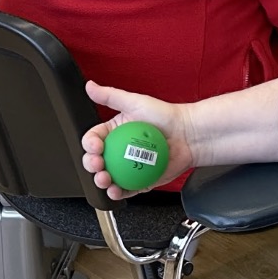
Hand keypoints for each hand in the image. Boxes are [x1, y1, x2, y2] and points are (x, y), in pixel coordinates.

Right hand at [81, 80, 194, 198]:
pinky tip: (116, 190)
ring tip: (105, 179)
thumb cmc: (165, 116)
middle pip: (97, 161)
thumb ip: (110, 96)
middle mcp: (118, 150)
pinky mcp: (139, 180)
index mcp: (113, 133)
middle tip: (98, 165)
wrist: (188, 135)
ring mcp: (128, 166)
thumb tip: (90, 86)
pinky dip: (119, 192)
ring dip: (102, 182)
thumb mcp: (135, 101)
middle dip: (92, 165)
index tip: (95, 146)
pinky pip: (126, 189)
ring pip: (108, 177)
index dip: (89, 144)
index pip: (93, 139)